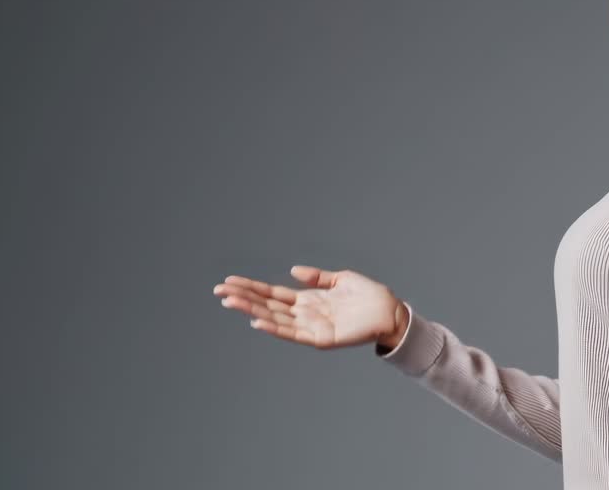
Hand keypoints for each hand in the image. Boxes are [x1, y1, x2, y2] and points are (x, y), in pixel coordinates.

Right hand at [213, 265, 401, 349]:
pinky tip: (257, 322)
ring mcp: (310, 326)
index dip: (251, 288)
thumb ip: (316, 277)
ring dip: (251, 311)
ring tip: (230, 303)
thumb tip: (292, 271)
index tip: (228, 283)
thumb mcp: (340, 279)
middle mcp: (304, 314)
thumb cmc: (369, 296)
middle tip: (218, 291)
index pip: (272, 294)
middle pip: (267, 305)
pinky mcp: (321, 338)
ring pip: (274, 319)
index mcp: (307, 299)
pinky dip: (274, 328)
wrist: (391, 312)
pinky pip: (293, 334)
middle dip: (243, 298)